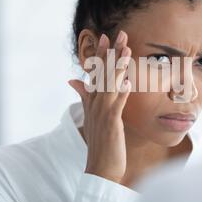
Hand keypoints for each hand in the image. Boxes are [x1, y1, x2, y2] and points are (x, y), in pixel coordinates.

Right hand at [68, 31, 131, 182]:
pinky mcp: (110, 123)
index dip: (100, 55)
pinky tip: (128, 81)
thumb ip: (84, 95)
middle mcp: (95, 104)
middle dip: (110, 53)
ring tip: (126, 50)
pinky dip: (121, 92)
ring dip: (118, 67)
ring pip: (110, 85)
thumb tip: (73, 79)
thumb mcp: (91, 115)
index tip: (105, 38)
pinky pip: (116, 104)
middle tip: (118, 34)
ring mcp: (102, 113)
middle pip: (103, 74)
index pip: (95, 73)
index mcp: (92, 101)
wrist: (100, 167)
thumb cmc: (100, 142)